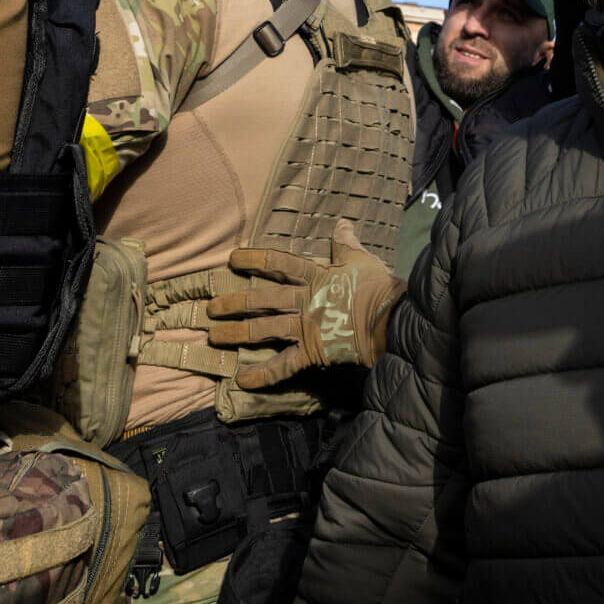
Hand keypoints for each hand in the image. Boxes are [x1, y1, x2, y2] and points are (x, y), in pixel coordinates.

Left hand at [207, 218, 406, 388]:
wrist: (393, 321)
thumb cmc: (379, 288)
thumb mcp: (362, 259)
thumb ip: (346, 243)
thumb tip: (342, 223)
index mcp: (315, 276)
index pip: (278, 263)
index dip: (254, 259)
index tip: (232, 259)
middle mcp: (304, 301)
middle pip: (261, 300)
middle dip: (233, 303)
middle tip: (211, 308)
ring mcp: (306, 328)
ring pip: (263, 330)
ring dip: (236, 334)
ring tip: (213, 336)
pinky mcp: (312, 353)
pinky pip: (283, 366)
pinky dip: (262, 375)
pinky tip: (241, 381)